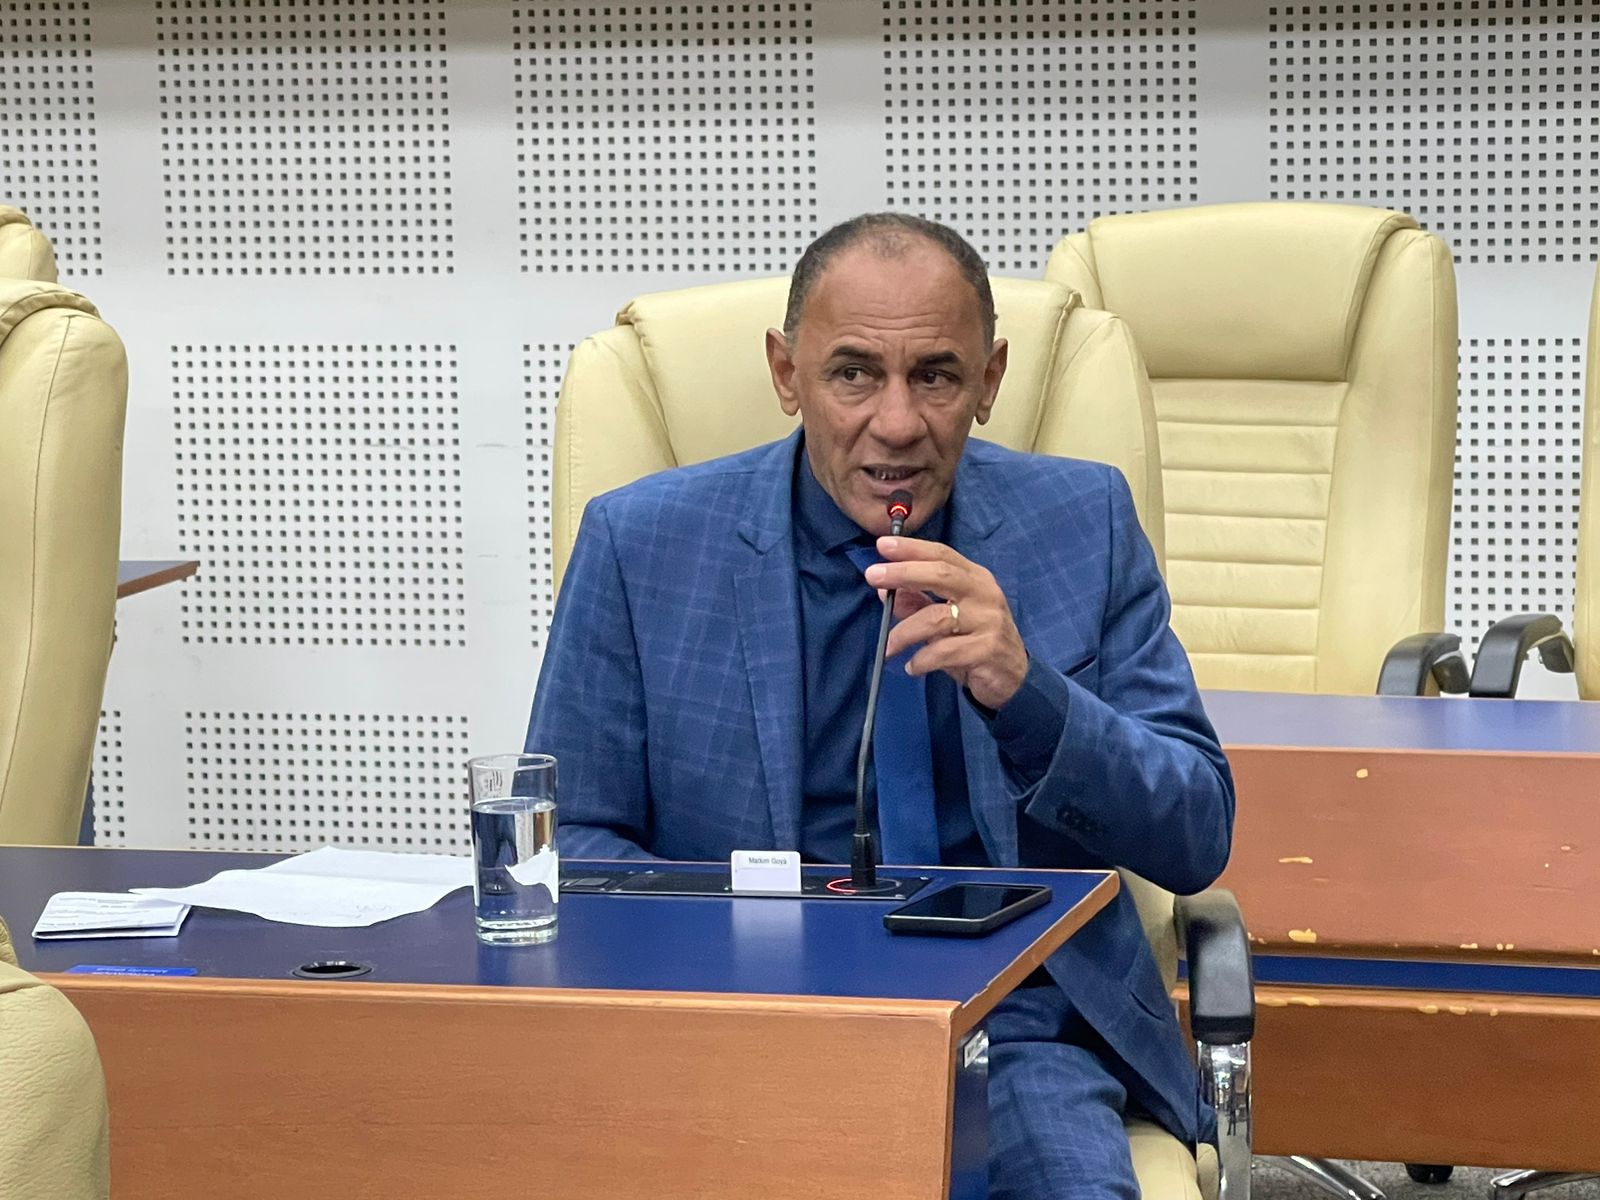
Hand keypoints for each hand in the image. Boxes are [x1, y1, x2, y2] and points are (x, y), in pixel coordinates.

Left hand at [863, 536, 1029, 710]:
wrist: (1012, 676)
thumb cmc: (975, 640)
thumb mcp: (945, 618)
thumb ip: (917, 602)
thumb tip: (883, 590)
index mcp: (975, 579)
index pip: (942, 555)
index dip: (912, 548)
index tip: (883, 544)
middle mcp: (984, 594)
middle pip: (941, 575)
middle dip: (904, 573)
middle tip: (872, 575)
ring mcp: (988, 621)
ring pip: (937, 618)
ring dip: (904, 633)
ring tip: (888, 648)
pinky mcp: (987, 650)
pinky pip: (944, 651)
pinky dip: (922, 660)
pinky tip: (912, 667)